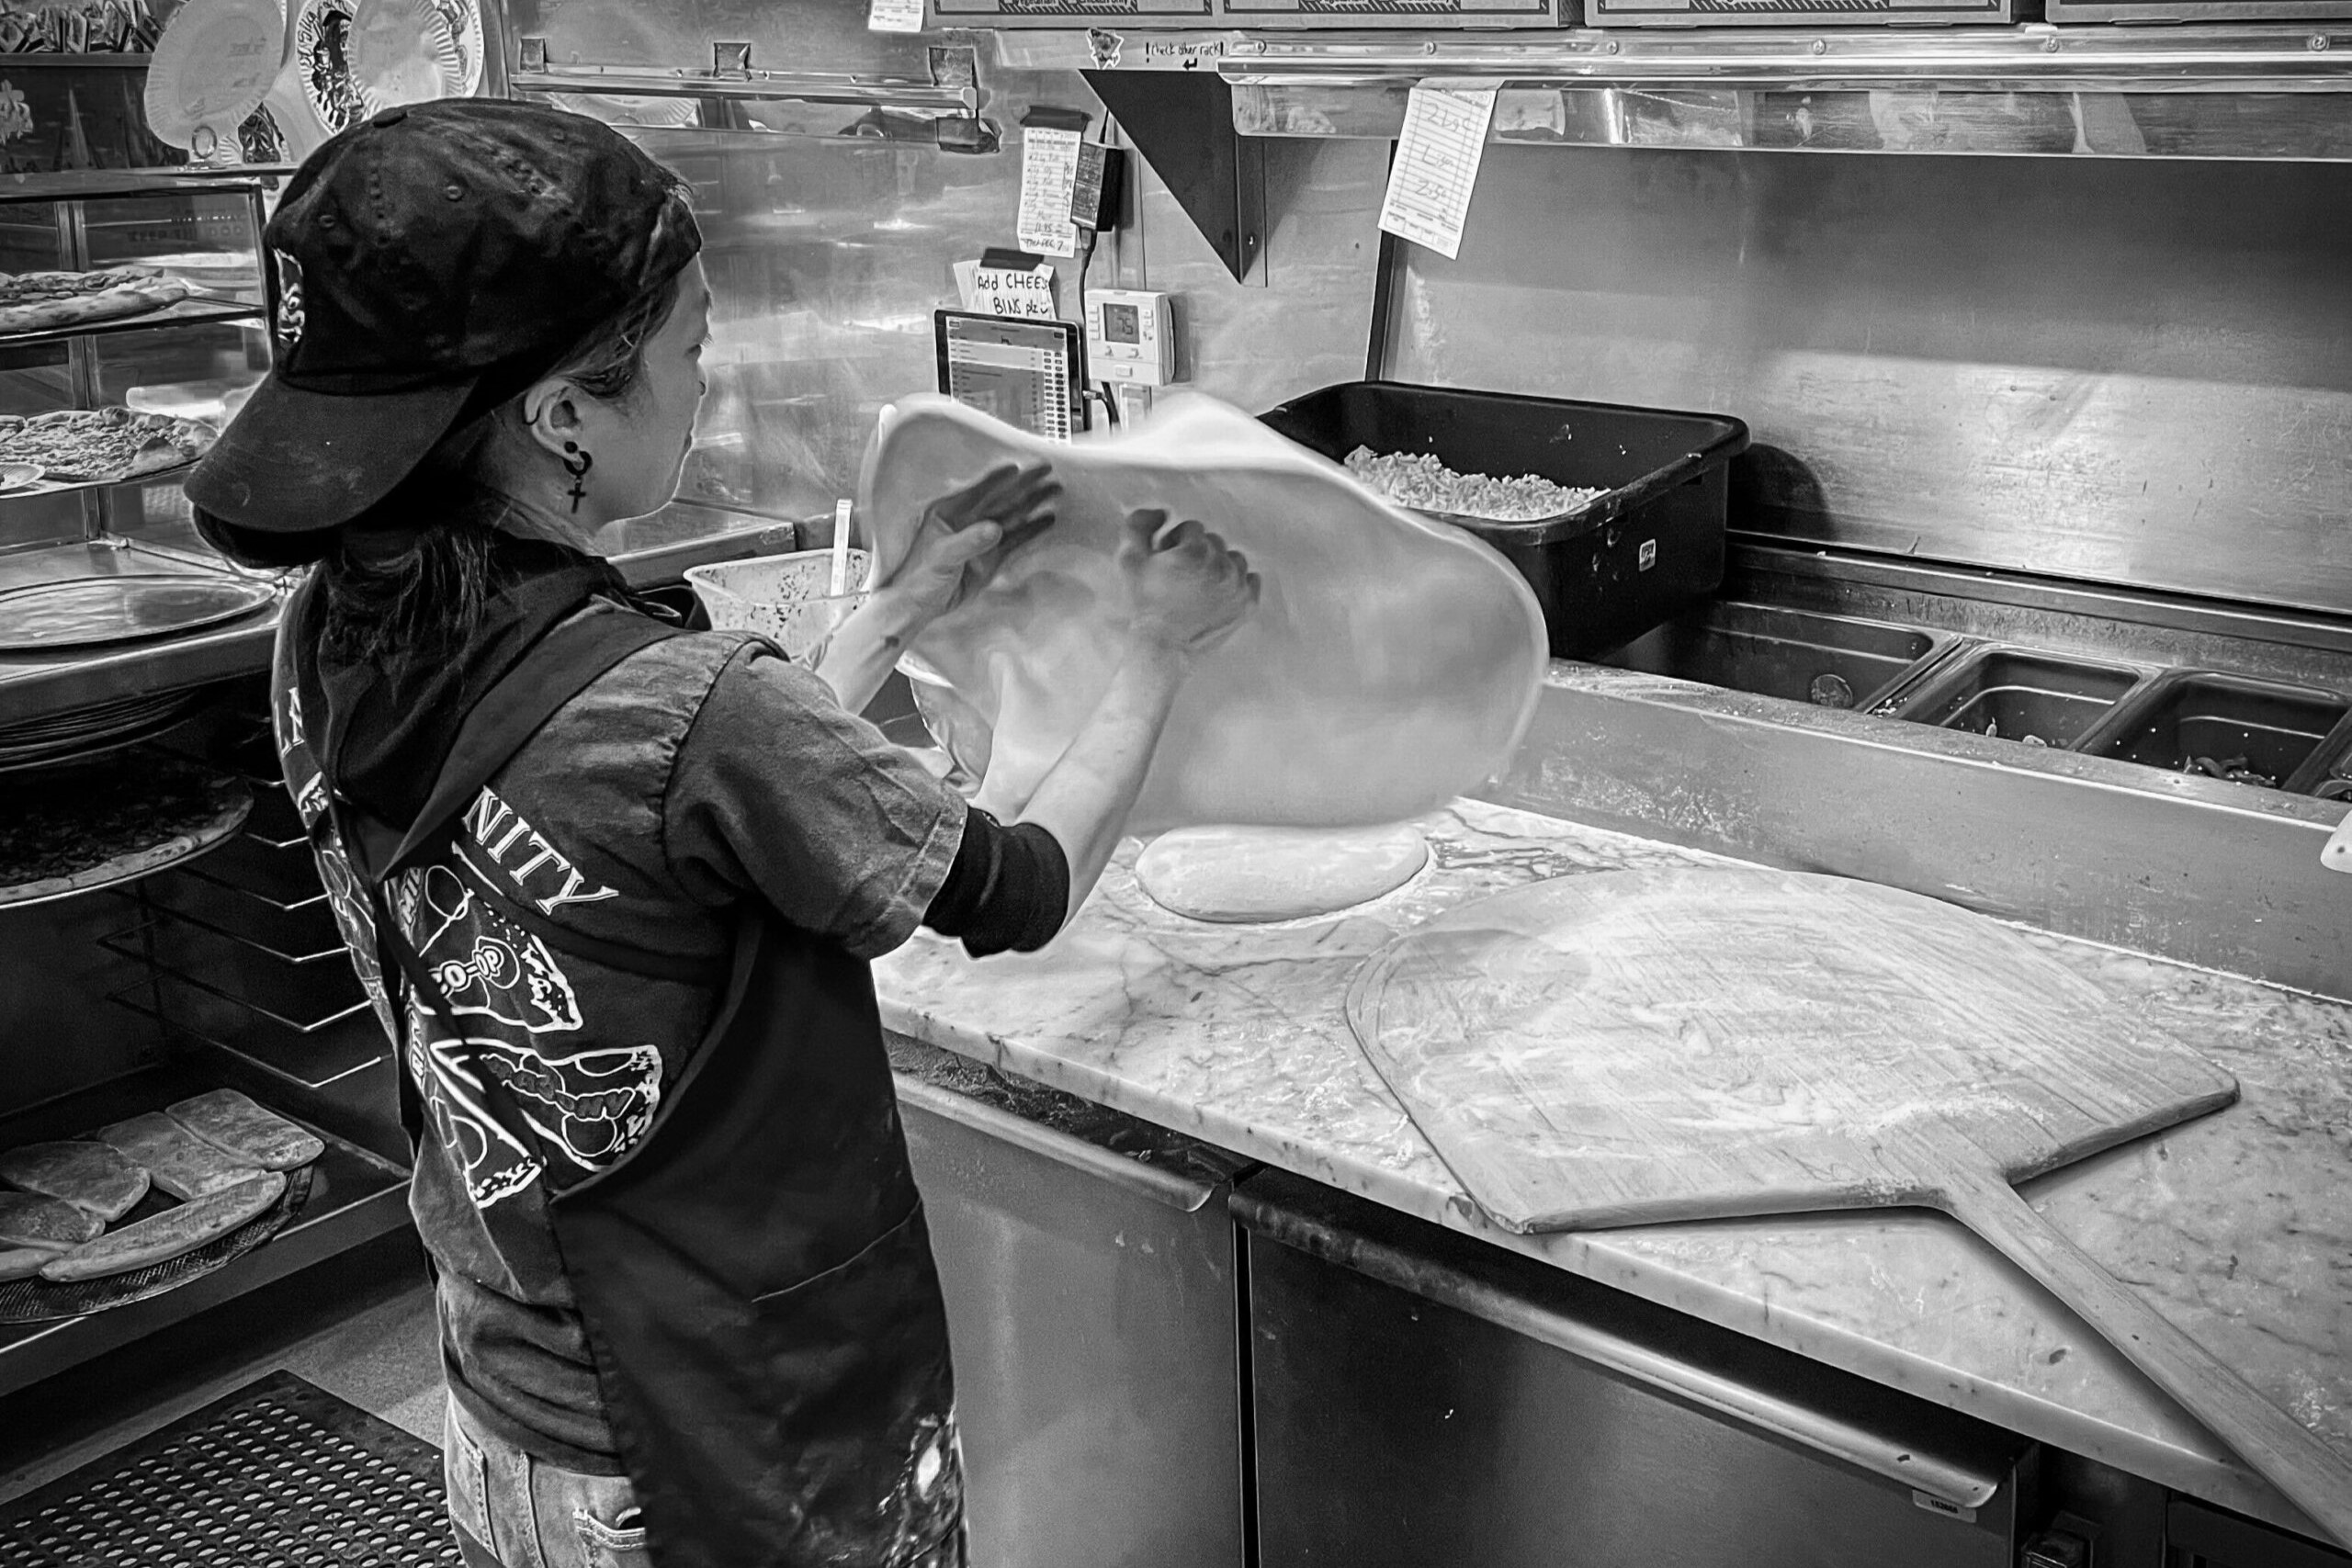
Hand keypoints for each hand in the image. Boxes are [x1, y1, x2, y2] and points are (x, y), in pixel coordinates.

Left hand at [885, 461, 1059, 625]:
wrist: (919, 606)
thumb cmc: (919, 577)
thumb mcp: (941, 557)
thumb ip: (968, 542)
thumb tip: (994, 529)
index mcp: (948, 513)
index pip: (977, 491)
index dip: (997, 479)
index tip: (1018, 467)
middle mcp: (967, 521)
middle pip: (1000, 499)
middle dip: (1024, 485)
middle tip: (1046, 471)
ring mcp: (982, 538)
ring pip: (1012, 516)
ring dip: (1032, 503)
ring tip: (1055, 490)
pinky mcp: (992, 556)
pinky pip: (1016, 539)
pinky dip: (1032, 529)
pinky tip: (1047, 519)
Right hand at [1116, 509, 1260, 656]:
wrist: (1162, 646)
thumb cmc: (1144, 602)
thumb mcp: (1128, 559)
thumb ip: (1139, 524)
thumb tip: (1163, 513)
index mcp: (1197, 550)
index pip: (1192, 528)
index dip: (1175, 543)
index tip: (1167, 562)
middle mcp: (1223, 565)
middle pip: (1214, 542)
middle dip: (1197, 553)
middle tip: (1181, 576)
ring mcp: (1238, 586)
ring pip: (1233, 558)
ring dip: (1218, 566)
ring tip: (1200, 585)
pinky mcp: (1248, 604)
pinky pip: (1251, 579)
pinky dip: (1237, 583)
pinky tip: (1217, 594)